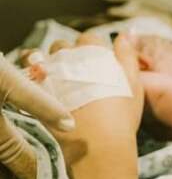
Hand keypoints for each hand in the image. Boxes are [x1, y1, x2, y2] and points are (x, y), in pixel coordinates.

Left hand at [47, 33, 144, 170]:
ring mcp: (53, 74)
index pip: (90, 39)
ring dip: (53, 64)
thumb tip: (126, 34)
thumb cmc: (122, 115)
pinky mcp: (40, 90)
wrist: (100, 144)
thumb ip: (128, 55)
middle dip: (71, 55)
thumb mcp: (133, 83)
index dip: (95, 50)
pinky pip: (32, 74)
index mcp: (95, 54)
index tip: (99, 64)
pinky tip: (49, 88)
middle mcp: (71, 59)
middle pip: (65, 46)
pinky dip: (38, 77)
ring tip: (63, 81)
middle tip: (81, 74)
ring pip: (46, 58)